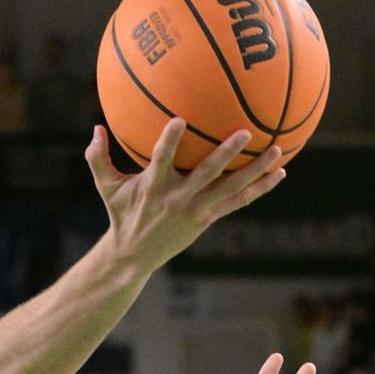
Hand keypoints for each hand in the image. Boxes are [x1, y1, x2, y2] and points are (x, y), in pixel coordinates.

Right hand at [84, 119, 285, 270]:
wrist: (134, 254)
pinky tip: (279, 174)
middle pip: (208, 173)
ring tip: (277, 151)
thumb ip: (98, 158)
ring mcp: (197, 209)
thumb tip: (95, 128)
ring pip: (231, 188)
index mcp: (153, 186)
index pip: (162, 159)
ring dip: (255, 170)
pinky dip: (260, 188)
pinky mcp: (208, 218)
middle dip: (228, 153)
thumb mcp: (106, 186)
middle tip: (246, 132)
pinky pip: (239, 201)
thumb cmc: (121, 213)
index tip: (180, 120)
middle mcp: (178, 197)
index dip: (171, 140)